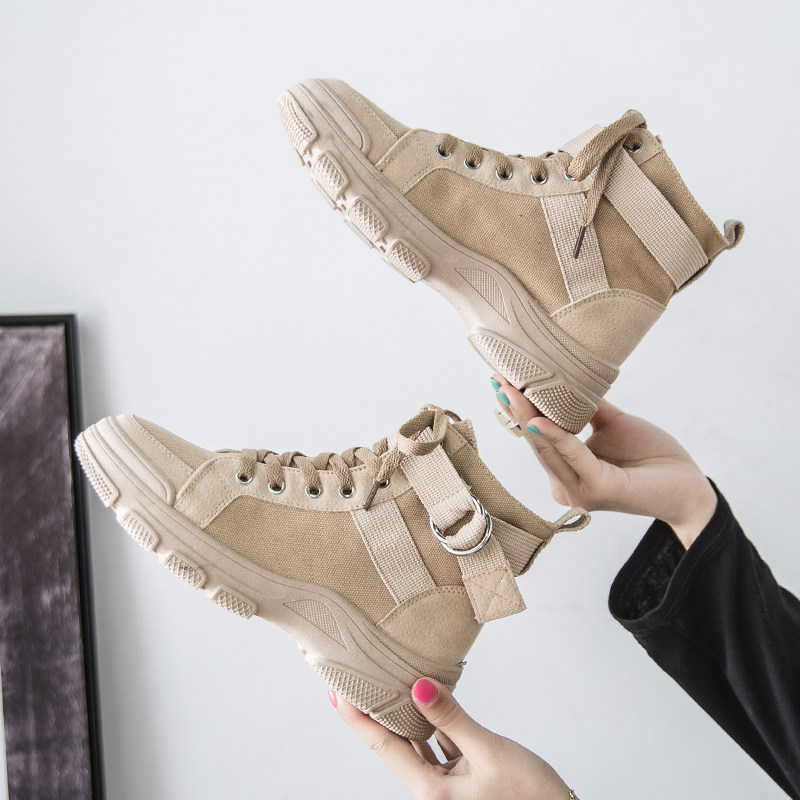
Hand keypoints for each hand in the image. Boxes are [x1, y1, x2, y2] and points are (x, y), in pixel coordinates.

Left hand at [332, 678, 572, 799]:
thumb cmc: (530, 797)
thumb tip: (417, 688)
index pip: (383, 746)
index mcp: (431, 792)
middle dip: (370, 714)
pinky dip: (427, 724)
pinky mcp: (462, 779)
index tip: (336, 691)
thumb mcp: (490, 752)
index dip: (357, 718)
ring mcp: (446, 787)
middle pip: (392, 745)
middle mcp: (433, 792)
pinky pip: (435, 746)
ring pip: (413, 744)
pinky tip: (423, 702)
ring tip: (381, 686)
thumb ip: (452, 719)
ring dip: (398, 717)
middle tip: (351, 681)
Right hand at [492, 376, 717, 548]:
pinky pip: (572, 456)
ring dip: (527, 417)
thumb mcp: (613, 424)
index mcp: (567, 471)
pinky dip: (556, 436)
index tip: (502, 381)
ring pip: (547, 448)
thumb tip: (566, 377)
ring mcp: (579, 490)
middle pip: (535, 441)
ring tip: (511, 390)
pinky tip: (540, 420)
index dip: (519, 409)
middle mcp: (566, 484)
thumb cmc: (653, 458)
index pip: (536, 437)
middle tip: (498, 379)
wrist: (689, 486)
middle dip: (515, 408)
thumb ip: (588, 408)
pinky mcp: (598, 489)